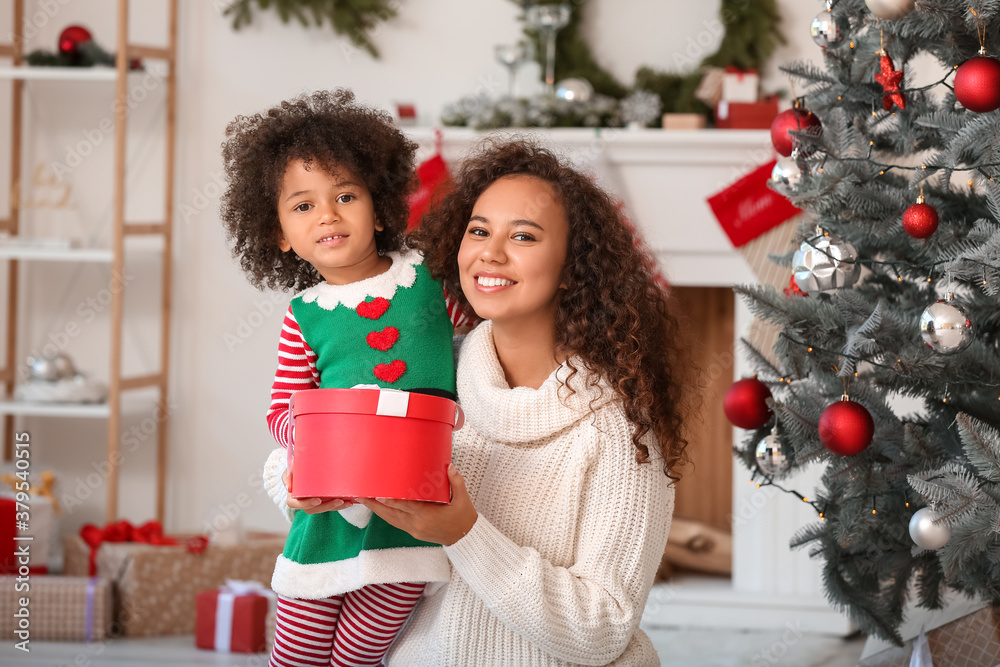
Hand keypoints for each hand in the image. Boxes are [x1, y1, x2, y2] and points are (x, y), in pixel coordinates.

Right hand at [281, 469, 354, 513]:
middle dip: (327, 506)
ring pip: (324, 509)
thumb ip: (288, 474)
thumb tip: (289, 488)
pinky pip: (330, 505)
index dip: (307, 504)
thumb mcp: (290, 467)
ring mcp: (313, 502)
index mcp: (293, 496)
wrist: (303, 465)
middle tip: (339, 501)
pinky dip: (340, 504)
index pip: (296, 504)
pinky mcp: (323, 500)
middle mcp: (303, 501)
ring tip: (348, 502)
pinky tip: (350, 501)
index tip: (318, 499)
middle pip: (314, 509)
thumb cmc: (295, 466)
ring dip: (336, 507)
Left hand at [359, 464, 476, 545]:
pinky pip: (396, 522)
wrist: (464, 538)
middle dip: (375, 505)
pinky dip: (386, 515)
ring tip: (363, 500)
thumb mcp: (463, 498)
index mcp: (428, 515)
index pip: (406, 506)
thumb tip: (449, 466)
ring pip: (391, 520)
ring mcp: (413, 530)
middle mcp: (417, 524)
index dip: (391, 501)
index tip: (378, 495)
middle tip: (360, 495)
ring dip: (377, 510)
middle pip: (392, 514)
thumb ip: (455, 481)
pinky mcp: (413, 532)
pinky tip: (378, 508)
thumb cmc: (463, 516)